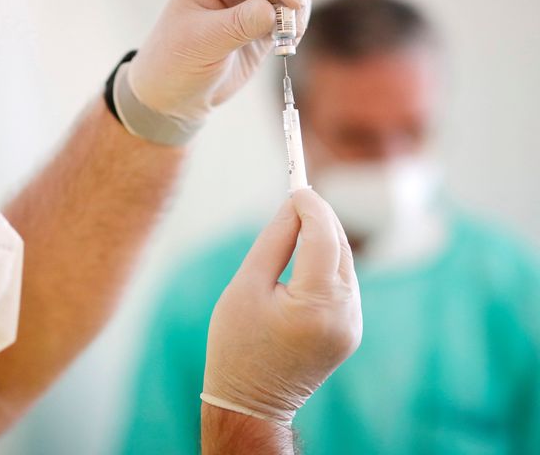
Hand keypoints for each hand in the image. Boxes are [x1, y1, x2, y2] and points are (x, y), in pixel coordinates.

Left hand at [128, 0, 310, 122]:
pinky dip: (295, 24)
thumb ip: (236, 25)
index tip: (294, 3)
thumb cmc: (174, 65)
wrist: (174, 96)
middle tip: (296, 24)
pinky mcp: (260, 23)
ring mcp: (246, 1)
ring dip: (296, 9)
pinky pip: (287, 13)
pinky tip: (288, 42)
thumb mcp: (202, 44)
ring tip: (291, 37)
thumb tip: (270, 11)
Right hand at [201, 189, 361, 425]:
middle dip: (321, 219)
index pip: (324, 237)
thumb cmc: (236, 344)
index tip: (296, 185)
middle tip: (296, 197)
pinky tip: (305, 259)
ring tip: (296, 226)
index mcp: (315, 305)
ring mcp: (353, 326)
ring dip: (325, 241)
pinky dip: (328, 265)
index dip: (312, 206)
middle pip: (340, 247)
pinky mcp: (351, 332)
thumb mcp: (245, 286)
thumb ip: (273, 240)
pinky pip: (345, 285)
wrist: (250, 403)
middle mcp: (345, 315)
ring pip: (346, 264)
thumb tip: (293, 206)